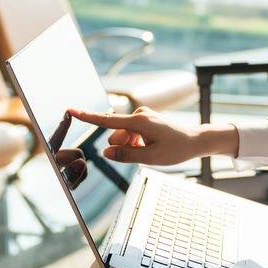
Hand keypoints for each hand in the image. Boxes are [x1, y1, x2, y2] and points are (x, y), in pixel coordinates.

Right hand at [68, 107, 237, 164]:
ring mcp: (142, 117)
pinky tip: (152, 146)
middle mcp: (139, 115)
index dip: (87, 117)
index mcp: (139, 121)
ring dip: (130, 147)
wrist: (196, 141)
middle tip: (145, 152)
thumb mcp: (151, 157)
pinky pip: (130, 136)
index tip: (71, 110)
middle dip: (122, 148)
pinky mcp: (144, 121)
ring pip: (122, 138)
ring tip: (151, 149)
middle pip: (114, 136)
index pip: (107, 121)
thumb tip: (105, 153)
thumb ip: (126, 155)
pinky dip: (136, 144)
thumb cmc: (177, 148)